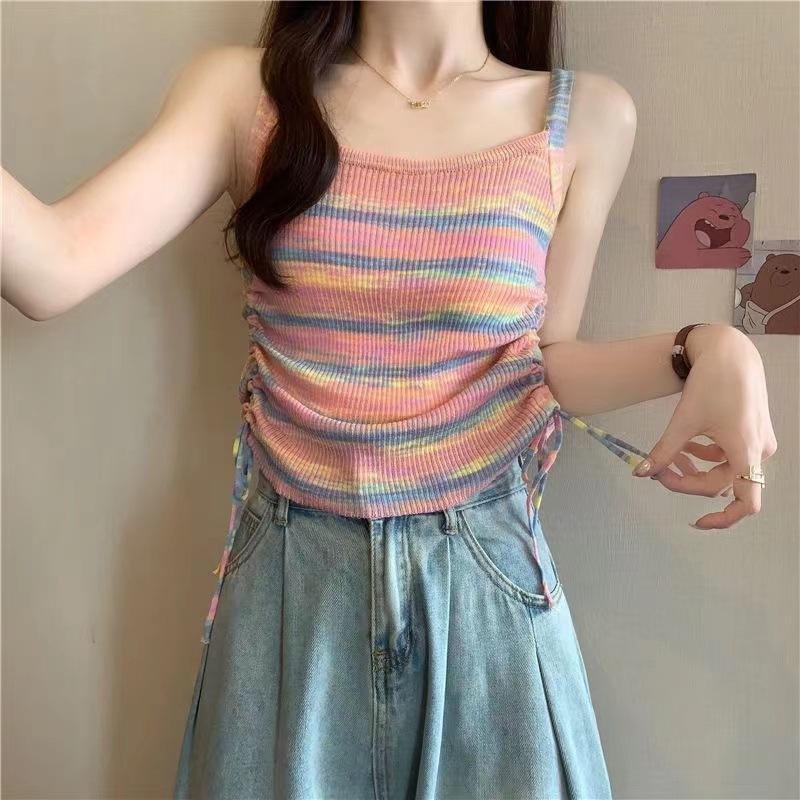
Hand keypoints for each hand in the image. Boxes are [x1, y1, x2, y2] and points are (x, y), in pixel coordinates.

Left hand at [632, 324, 777, 529]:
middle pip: (723, 485)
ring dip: (697, 468)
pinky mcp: (753, 432)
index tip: (695, 522)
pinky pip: (729, 456)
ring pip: (724, 471)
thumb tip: (641, 473)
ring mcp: (759, 442)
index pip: (745, 504)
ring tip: (671, 454)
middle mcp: (759, 452)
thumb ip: (664, 451)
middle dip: (689, 481)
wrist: (730, 352)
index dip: (722, 519)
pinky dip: (706, 455)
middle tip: (660, 471)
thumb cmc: (711, 384)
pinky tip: (686, 444)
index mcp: (746, 452)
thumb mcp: (684, 421)